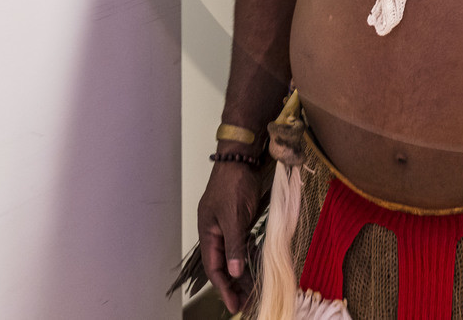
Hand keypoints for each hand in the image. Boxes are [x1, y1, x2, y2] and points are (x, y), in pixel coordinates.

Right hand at [196, 162, 262, 312]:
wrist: (242, 157)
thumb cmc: (233, 183)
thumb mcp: (234, 217)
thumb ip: (234, 245)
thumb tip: (235, 272)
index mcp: (208, 232)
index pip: (214, 268)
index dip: (223, 288)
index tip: (234, 304)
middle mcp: (215, 232)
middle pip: (222, 265)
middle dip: (233, 285)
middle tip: (246, 302)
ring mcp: (227, 226)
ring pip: (233, 257)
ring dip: (242, 273)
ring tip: (253, 290)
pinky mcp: (239, 220)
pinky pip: (242, 246)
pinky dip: (247, 258)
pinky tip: (255, 268)